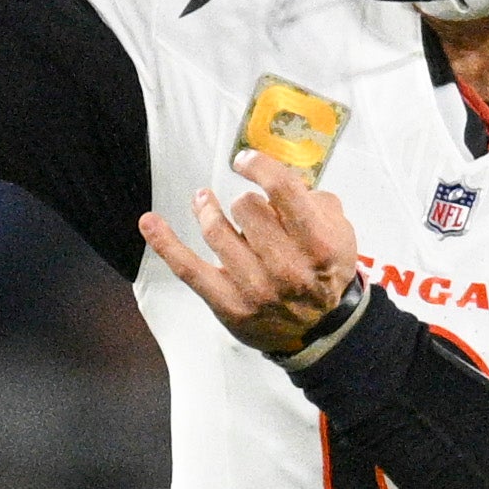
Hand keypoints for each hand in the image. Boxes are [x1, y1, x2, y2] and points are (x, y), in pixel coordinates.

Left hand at [138, 151, 364, 360]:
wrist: (319, 328)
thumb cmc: (324, 271)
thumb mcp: (339, 231)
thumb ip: (313, 199)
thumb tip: (273, 175)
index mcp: (319, 244)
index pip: (282, 189)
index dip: (258, 166)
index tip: (245, 160)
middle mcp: (288, 268)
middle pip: (246, 207)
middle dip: (243, 201)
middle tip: (245, 207)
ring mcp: (255, 288)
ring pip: (215, 230)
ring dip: (205, 208)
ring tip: (202, 200)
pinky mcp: (228, 303)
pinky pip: (188, 267)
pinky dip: (165, 243)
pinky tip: (149, 223)